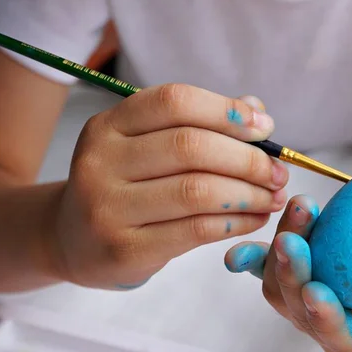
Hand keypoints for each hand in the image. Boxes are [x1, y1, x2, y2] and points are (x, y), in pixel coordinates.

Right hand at [53, 85, 288, 289]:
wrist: (73, 239)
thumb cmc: (123, 186)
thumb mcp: (145, 146)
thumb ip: (197, 124)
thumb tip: (258, 111)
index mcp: (108, 125)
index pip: (174, 102)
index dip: (227, 110)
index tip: (266, 127)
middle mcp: (101, 161)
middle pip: (191, 146)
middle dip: (248, 159)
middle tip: (278, 172)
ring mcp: (107, 207)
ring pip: (198, 191)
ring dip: (249, 193)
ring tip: (273, 197)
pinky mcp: (124, 249)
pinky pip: (195, 230)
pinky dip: (236, 222)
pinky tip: (254, 219)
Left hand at [225, 182, 351, 351]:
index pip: (348, 339)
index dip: (330, 325)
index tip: (319, 295)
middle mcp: (337, 322)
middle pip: (302, 312)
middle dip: (294, 279)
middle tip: (295, 241)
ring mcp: (308, 299)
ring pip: (279, 287)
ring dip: (279, 252)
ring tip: (302, 207)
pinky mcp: (292, 272)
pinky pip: (264, 269)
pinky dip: (251, 260)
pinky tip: (238, 251)